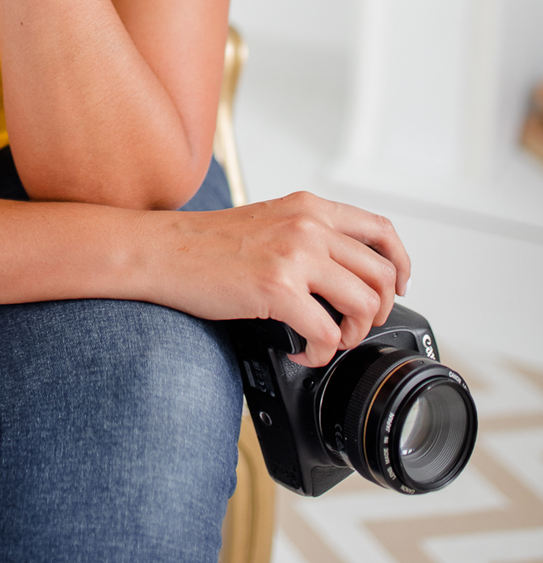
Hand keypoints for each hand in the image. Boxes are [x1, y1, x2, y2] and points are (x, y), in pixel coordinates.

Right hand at [148, 190, 410, 368]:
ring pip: (364, 304)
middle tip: (353, 326)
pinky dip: (319, 354)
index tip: (397, 288)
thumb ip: (307, 234)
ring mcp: (295, 255)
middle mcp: (308, 226)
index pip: (381, 231)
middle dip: (377, 311)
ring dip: (352, 335)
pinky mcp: (277, 288)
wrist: (162, 251)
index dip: (400, 265)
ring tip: (327, 340)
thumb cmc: (206, 244)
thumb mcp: (269, 221)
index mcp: (309, 208)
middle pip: (381, 274)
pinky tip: (299, 353)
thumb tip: (342, 270)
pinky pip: (328, 334)